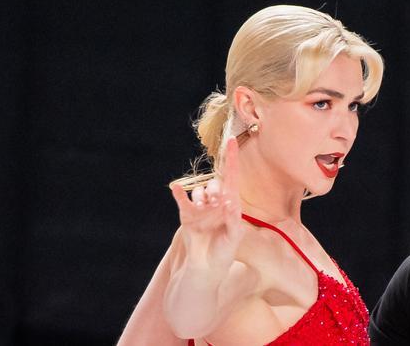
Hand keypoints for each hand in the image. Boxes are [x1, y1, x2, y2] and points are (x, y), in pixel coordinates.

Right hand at [170, 137, 244, 274]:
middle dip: (215, 190)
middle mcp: (216, 202)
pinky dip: (179, 193)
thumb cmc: (224, 253)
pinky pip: (182, 199)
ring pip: (200, 191)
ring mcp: (201, 207)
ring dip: (202, 196)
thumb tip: (230, 202)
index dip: (232, 158)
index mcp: (231, 204)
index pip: (232, 177)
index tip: (233, 139)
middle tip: (216, 202)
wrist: (205, 268)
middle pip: (215, 183)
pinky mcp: (187, 214)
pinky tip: (176, 188)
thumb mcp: (233, 237)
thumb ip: (233, 220)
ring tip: (206, 208)